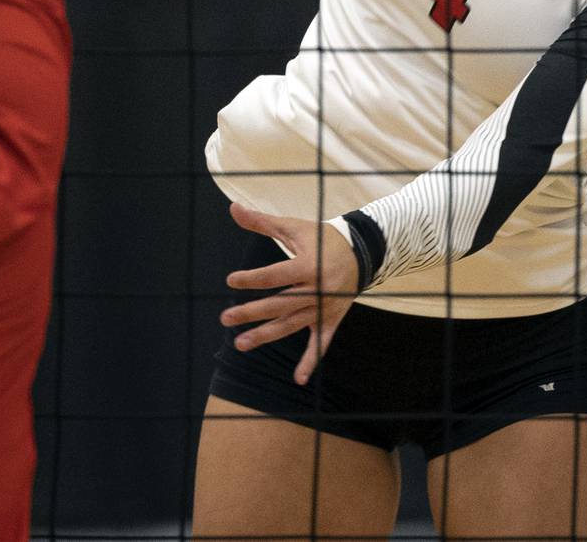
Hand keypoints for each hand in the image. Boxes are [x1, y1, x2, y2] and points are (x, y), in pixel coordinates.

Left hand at [219, 203, 359, 384]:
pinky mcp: (331, 319)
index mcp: (307, 265)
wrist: (361, 251)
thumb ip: (262, 222)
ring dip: (266, 335)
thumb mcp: (294, 227)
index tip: (231, 281)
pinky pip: (321, 343)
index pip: (275, 276)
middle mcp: (316, 289)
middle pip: (279, 304)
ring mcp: (324, 307)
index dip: (252, 278)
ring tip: (241, 344)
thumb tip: (233, 208)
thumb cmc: (322, 238)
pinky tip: (298, 379)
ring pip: (291, 325)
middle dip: (251, 312)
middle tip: (226, 318)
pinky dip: (311, 361)